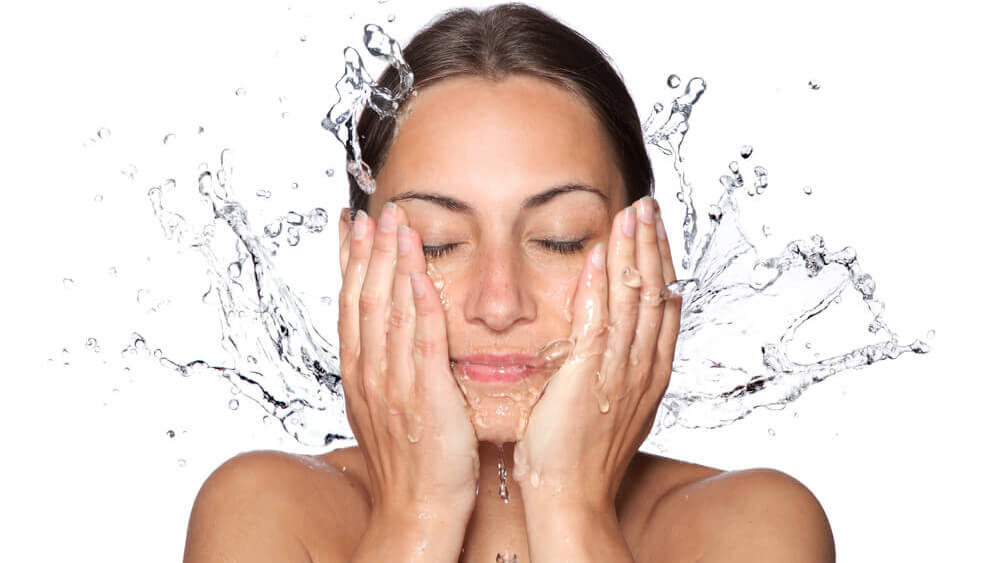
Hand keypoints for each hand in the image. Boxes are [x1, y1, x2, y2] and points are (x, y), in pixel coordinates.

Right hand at [337, 203, 479, 519]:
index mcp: (359, 374)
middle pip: (365, 299)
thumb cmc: (408, 463)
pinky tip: (423, 274)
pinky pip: (424, 341)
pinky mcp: (427, 395)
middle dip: (369, 251)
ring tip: (398, 225)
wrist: (416, 509)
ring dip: (393, 264)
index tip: (350, 227)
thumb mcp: (384, 408)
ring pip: (390, 311)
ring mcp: (395, 383)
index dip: (349, 262)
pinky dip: (422, 305)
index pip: (350, 305)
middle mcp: (370, 373)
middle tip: (375, 212)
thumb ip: (384, 368)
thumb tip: (385, 336)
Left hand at [512, 196, 679, 508]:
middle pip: (656, 294)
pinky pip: (599, 321)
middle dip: (653, 246)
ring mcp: (620, 372)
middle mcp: (643, 368)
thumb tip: (615, 345)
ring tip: (631, 214)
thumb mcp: (611, 406)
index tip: (655, 232)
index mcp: (649, 374)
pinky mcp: (590, 377)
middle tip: (648, 207)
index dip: (662, 264)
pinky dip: (602, 285)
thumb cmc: (580, 457)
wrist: (571, 497)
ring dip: (633, 252)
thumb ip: (617, 370)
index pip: (664, 307)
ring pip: (635, 300)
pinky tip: (601, 253)